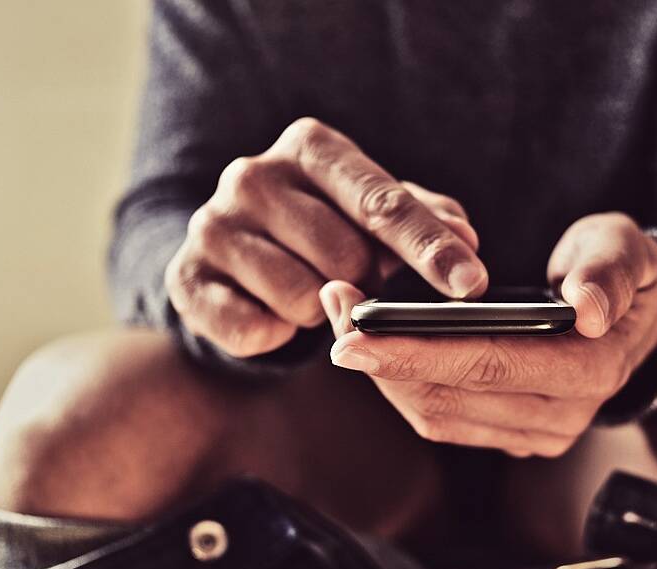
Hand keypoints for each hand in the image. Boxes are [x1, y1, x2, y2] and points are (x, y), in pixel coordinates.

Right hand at [165, 117, 487, 356]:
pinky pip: (255, 330)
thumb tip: (465, 239)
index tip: (472, 284)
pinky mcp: (184, 279)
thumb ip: (426, 219)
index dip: (430, 247)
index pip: (381, 201)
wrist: (235, 258)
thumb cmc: (327, 228)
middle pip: (347, 255)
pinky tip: (274, 314)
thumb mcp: (377, 213)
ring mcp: (211, 225)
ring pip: (304, 298)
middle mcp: (252, 175)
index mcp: (310, 146)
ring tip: (311, 292)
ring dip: (322, 312)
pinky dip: (278, 334)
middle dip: (368, 283)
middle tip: (360, 281)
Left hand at [320, 212, 656, 456]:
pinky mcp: (514, 434)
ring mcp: (537, 432)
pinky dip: (403, 384)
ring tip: (342, 317)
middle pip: (450, 396)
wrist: (637, 316)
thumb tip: (585, 310)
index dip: (415, 350)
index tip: (352, 332)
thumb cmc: (621, 270)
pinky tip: (375, 345)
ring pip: (437, 415)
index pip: (488, 364)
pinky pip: (444, 419)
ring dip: (383, 371)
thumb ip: (608, 273)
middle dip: (382, 357)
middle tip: (331, 309)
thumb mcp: (625, 250)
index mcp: (590, 369)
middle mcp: (562, 415)